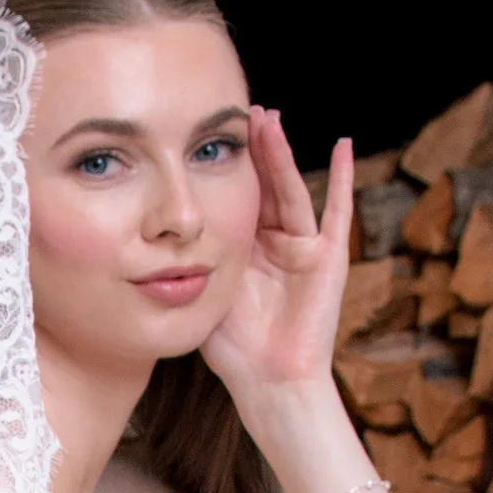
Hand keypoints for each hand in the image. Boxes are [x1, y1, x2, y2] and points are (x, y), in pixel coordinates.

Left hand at [200, 110, 354, 404]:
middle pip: (264, 186)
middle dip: (255, 150)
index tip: (212, 132)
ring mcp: (304, 249)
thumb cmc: (232, 348)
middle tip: (244, 111)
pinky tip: (343, 144)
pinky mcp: (329, 259)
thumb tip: (148, 234)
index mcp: (244, 248)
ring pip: (291, 192)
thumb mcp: (203, 291)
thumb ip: (190, 259)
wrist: (267, 381)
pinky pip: (338, 213)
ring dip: (282, 155)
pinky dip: (344, 179)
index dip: (227, 166)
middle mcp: (275, 243)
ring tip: (271, 119)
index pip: (236, 196)